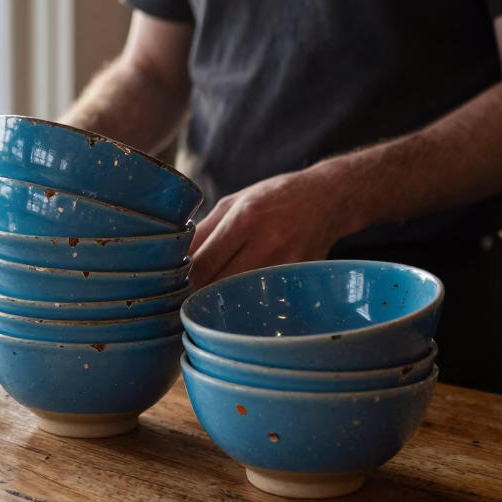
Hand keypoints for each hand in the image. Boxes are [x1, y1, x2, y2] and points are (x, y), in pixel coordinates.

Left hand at [187, 168, 358, 288]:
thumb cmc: (275, 198)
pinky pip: (265, 297)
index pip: (203, 263)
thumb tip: (173, 259)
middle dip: (198, 295)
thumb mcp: (235, 201)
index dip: (184, 281)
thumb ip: (204, 230)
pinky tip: (240, 300)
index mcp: (244, 219)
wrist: (329, 198)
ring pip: (241, 296)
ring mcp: (286, 263)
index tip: (172, 288)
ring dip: (222, 302)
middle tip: (185, 301)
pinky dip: (249, 301)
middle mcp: (267, 242)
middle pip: (220, 284)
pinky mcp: (299, 278)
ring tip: (209, 303)